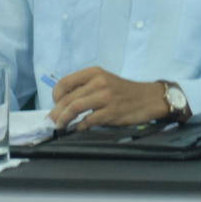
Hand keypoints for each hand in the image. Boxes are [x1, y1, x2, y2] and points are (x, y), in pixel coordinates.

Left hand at [48, 66, 167, 129]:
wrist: (148, 98)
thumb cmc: (124, 91)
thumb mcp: (105, 81)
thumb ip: (86, 87)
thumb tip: (61, 103)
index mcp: (95, 73)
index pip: (65, 82)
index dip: (56, 95)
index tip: (55, 104)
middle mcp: (99, 82)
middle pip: (68, 98)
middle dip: (56, 112)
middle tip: (52, 121)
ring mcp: (106, 97)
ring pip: (74, 108)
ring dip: (63, 120)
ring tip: (60, 126)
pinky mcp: (111, 112)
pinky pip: (87, 121)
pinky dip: (79, 127)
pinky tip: (78, 128)